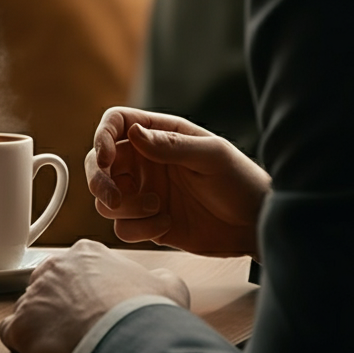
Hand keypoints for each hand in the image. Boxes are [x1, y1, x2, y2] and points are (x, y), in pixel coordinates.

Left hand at [0, 240, 189, 352]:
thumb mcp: (168, 286)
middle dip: (60, 305)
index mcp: (86, 254)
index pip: (77, 268)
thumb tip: (159, 280)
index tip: (95, 307)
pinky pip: (10, 332)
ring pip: (29, 308)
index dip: (86, 291)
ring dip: (42, 325)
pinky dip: (22, 342)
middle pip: (49, 285)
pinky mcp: (20, 326)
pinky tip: (40, 351)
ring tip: (64, 344)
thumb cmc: (145, 314)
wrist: (127, 341)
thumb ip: (158, 277)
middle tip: (80, 326)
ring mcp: (33, 296)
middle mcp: (54, 268)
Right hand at [84, 108, 269, 258]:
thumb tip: (132, 132)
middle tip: (113, 197)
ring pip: (105, 199)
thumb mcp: (211, 156)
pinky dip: (138, 228)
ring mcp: (143, 193)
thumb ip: (171, 145)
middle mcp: (145, 162)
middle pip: (98, 163)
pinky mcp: (146, 223)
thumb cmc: (241, 182)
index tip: (106, 158)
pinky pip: (122, 227)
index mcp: (159, 136)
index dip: (102, 136)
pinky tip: (167, 224)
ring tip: (158, 207)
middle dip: (98, 180)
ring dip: (124, 207)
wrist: (255, 226)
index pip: (116, 123)